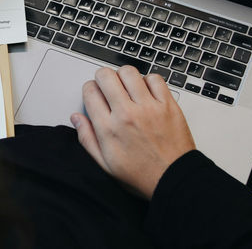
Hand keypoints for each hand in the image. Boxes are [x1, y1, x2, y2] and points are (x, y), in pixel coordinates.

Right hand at [70, 66, 195, 198]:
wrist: (174, 179)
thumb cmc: (141, 174)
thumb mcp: (105, 164)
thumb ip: (87, 138)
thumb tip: (77, 118)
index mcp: (108, 128)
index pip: (90, 92)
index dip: (90, 89)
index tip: (94, 93)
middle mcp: (126, 114)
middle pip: (106, 76)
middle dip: (103, 77)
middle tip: (108, 85)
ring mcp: (148, 108)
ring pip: (129, 72)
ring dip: (124, 76)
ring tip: (127, 87)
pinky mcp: (167, 105)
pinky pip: (154, 79)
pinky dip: (148, 81)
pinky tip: (146, 92)